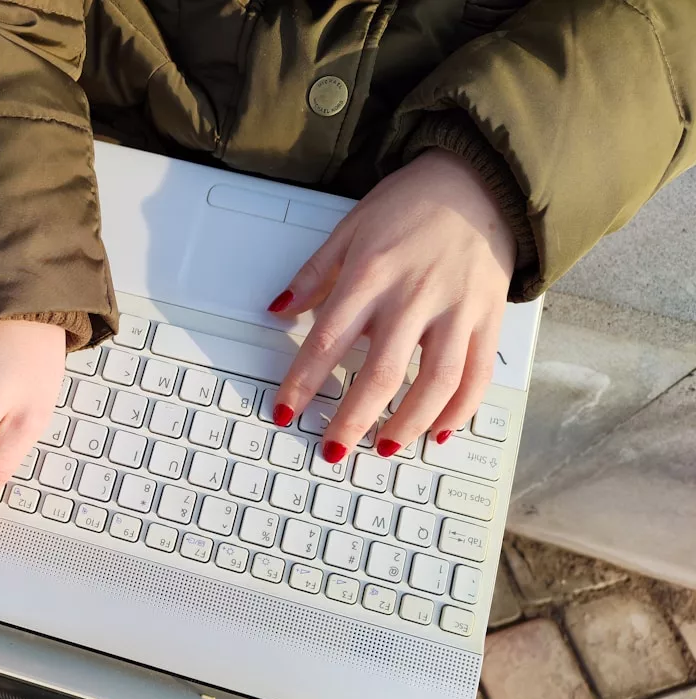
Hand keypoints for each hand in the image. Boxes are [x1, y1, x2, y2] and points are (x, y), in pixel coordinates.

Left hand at [269, 149, 514, 460]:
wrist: (480, 181)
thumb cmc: (412, 204)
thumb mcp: (351, 228)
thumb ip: (314, 274)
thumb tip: (278, 309)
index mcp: (371, 275)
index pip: (327, 341)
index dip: (302, 382)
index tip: (285, 412)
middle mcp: (414, 297)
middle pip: (381, 373)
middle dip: (352, 420)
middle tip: (332, 450)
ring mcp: (455, 311)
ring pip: (434, 383)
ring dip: (407, 424)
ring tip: (383, 448)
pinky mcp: (487, 318)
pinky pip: (476, 375)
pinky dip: (459, 410)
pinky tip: (437, 431)